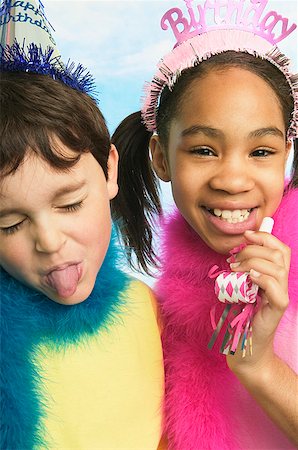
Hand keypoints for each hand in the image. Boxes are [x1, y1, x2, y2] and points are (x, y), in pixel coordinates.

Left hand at [226, 230, 290, 375]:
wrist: (244, 345)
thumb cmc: (240, 314)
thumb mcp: (240, 285)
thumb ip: (243, 267)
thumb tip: (237, 247)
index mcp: (274, 275)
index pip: (281, 249)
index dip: (265, 237)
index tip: (246, 235)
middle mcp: (281, 284)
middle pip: (278, 254)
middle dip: (253, 250)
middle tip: (234, 259)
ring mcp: (280, 296)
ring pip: (277, 268)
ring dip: (252, 263)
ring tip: (235, 269)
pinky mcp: (277, 309)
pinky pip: (276, 287)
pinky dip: (261, 278)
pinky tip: (248, 279)